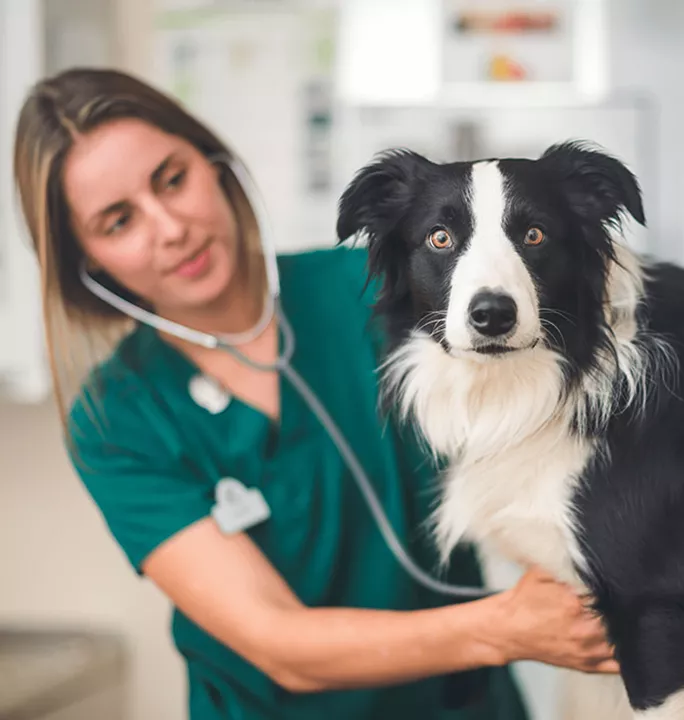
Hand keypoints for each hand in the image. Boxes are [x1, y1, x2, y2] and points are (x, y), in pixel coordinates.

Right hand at [492, 566, 618, 673]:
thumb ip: (566, 564)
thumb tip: (590, 557)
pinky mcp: (588, 665)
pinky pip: (620, 665)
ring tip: (622, 614)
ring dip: (628, 627)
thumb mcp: (540, 571)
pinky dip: (627, 653)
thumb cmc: (524, 599)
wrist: (508, 629)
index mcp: (574, 603)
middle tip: (622, 596)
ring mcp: (589, 651)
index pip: (611, 592)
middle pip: (622, 616)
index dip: (617, 585)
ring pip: (627, 641)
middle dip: (624, 605)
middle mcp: (585, 629)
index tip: (618, 580)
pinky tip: (624, 638)